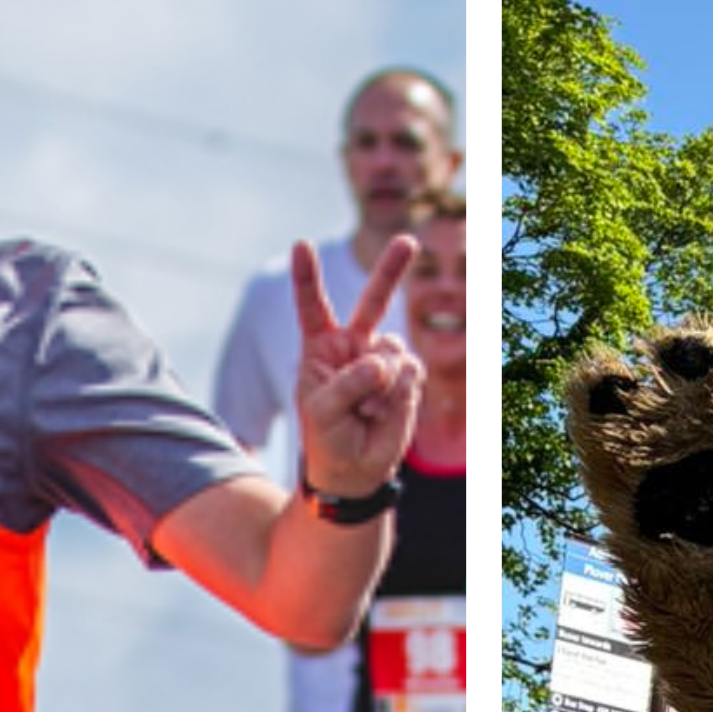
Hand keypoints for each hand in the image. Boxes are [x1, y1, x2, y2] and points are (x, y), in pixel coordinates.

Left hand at [283, 241, 423, 504]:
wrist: (355, 470)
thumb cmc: (327, 438)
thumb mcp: (323, 412)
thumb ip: (349, 384)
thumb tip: (383, 363)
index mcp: (320, 348)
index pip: (312, 306)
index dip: (308, 276)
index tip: (301, 243)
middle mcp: (354, 346)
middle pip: (374, 301)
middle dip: (392, 270)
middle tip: (409, 241)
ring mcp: (384, 359)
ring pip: (394, 349)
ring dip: (381, 384)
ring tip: (365, 410)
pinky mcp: (408, 377)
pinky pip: (411, 372)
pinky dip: (400, 395)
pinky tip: (383, 412)